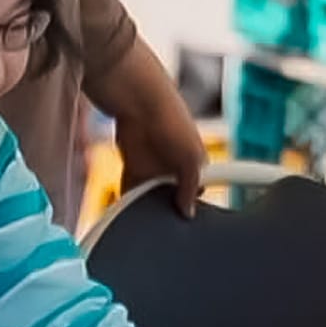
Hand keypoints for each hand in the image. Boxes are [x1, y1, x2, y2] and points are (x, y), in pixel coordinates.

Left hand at [118, 96, 207, 217]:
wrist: (140, 104)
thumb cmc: (172, 121)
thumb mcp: (192, 158)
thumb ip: (191, 187)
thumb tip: (187, 211)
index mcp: (195, 164)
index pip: (196, 191)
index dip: (191, 204)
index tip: (184, 219)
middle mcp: (174, 168)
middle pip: (172, 198)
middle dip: (168, 209)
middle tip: (164, 222)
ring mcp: (153, 169)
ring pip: (150, 197)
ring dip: (147, 206)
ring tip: (145, 217)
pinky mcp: (133, 168)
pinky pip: (131, 191)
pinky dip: (129, 200)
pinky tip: (129, 209)